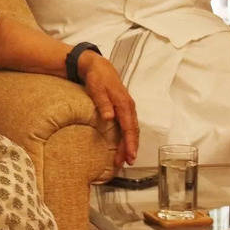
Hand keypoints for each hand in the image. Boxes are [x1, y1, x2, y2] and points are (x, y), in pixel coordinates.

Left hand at [78, 51, 138, 167]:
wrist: (98, 66)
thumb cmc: (97, 77)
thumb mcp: (97, 88)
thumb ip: (103, 103)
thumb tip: (110, 117)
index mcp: (124, 103)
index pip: (129, 127)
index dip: (130, 143)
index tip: (129, 155)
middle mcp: (128, 107)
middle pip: (133, 131)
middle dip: (131, 148)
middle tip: (127, 162)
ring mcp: (127, 108)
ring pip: (131, 130)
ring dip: (129, 145)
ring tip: (124, 159)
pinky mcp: (123, 109)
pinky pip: (128, 126)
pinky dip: (127, 137)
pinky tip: (123, 146)